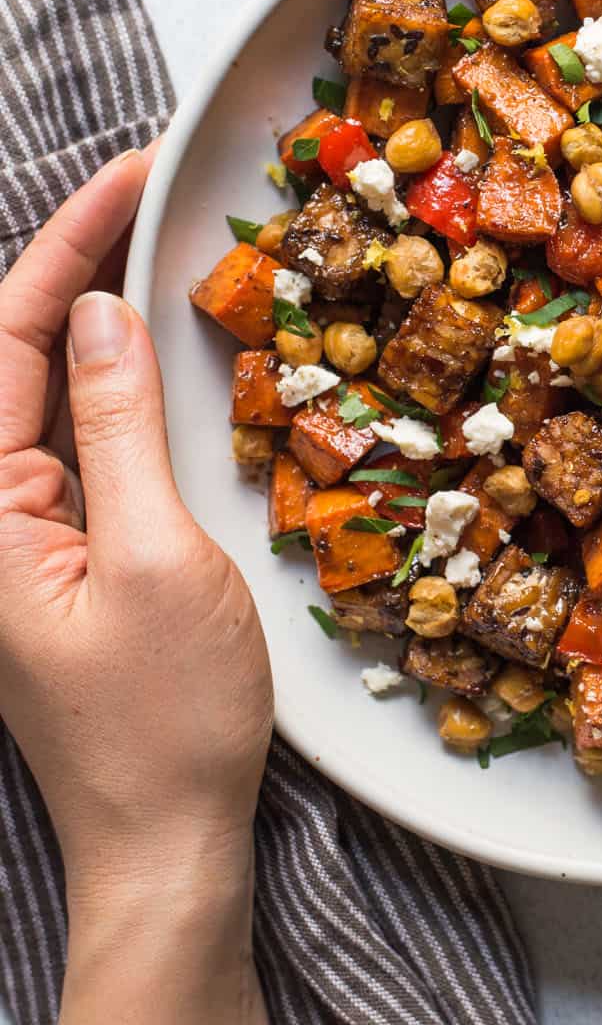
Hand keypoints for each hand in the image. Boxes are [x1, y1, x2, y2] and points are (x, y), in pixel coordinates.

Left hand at [0, 152, 272, 914]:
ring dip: (92, 314)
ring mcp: (17, 539)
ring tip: (152, 236)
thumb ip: (119, 429)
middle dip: (75, 260)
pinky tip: (153, 347)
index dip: (66, 247)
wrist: (163, 849)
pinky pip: (75, 446)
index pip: (7, 343)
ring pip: (43, 395)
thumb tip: (104, 314)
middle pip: (17, 356)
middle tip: (149, 186)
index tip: (131, 176)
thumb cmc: (162, 724)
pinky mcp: (57, 558)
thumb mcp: (159, 560)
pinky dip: (112, 384)